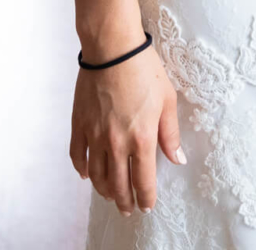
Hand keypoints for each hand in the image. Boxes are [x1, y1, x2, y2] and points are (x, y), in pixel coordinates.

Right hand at [70, 36, 185, 214]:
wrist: (112, 47)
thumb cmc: (144, 68)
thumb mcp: (167, 100)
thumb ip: (171, 134)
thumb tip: (177, 159)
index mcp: (142, 138)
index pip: (144, 182)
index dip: (146, 198)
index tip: (147, 205)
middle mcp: (117, 142)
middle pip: (119, 185)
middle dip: (125, 202)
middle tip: (128, 208)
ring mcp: (95, 135)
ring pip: (97, 176)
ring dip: (104, 190)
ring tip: (110, 195)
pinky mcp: (79, 123)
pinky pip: (78, 155)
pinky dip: (82, 170)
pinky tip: (87, 175)